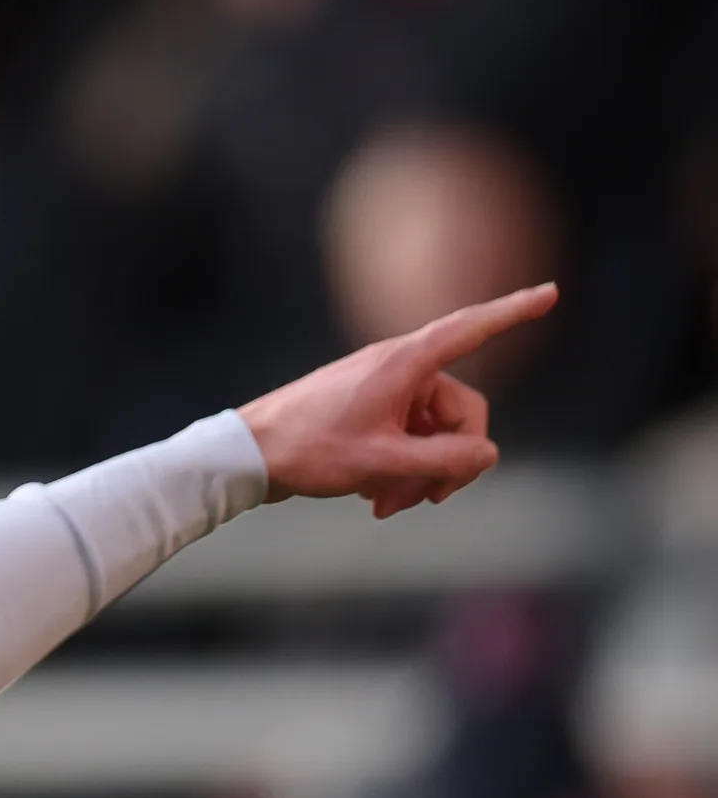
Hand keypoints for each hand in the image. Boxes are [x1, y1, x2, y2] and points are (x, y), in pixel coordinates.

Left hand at [238, 283, 555, 517]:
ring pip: (431, 432)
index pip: (471, 329)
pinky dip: (398, 469)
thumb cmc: (308, 451)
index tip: (552, 292)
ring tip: (386, 505)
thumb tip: (488, 455)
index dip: (514, 311)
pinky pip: (405, 437)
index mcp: (404, 363)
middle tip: (426, 501)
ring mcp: (381, 389)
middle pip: (460, 410)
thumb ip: (445, 461)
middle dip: (450, 460)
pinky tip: (374, 498)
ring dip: (420, 473)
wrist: (246, 457)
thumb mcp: (383, 463)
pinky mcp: (366, 411)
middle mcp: (397, 368)